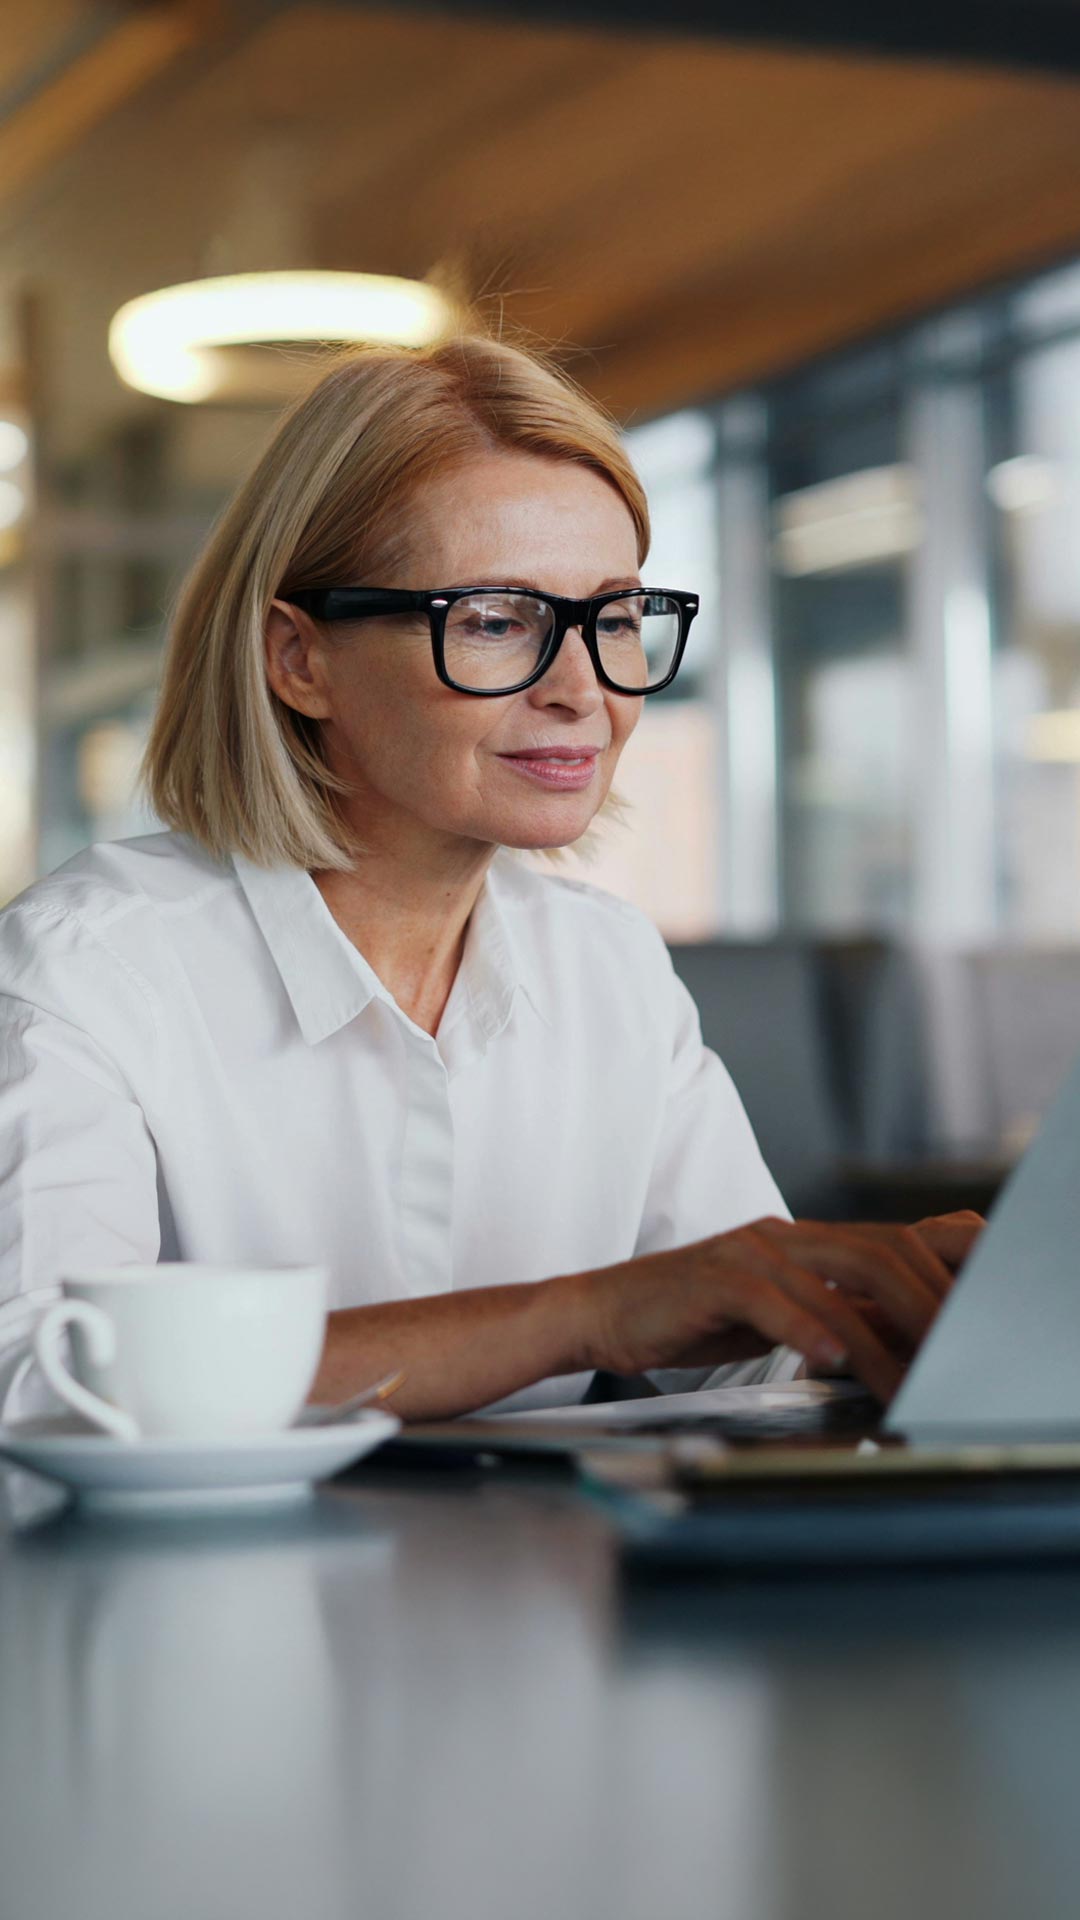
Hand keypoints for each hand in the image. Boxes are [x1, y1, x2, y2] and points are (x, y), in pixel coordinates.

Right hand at [576, 1210, 985, 1405]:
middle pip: (882, 1253)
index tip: (979, 1324)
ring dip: (880, 1339)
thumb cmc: (690, 1319)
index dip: (944, 1278)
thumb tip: (903, 1340)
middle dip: (931, 1307)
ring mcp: (749, 1252)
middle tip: (960, 1358)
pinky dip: (806, 1329)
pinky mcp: (712, 1278)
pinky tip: (830, 1358)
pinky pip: (770, 1298)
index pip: (896, 1243)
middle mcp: (784, 1237)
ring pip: (836, 1282)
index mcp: (805, 1243)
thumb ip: (835, 1317)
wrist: (601, 1311)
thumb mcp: (776, 1317)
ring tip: (909, 1382)